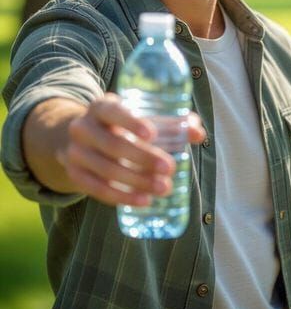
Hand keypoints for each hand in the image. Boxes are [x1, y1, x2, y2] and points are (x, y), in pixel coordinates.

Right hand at [60, 93, 205, 206]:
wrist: (81, 141)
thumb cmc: (121, 128)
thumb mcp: (139, 119)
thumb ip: (171, 124)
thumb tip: (198, 132)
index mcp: (101, 108)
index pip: (112, 111)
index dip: (130, 122)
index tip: (151, 134)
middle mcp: (83, 128)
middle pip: (112, 145)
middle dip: (143, 158)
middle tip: (170, 168)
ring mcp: (75, 153)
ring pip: (107, 170)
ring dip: (137, 181)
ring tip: (164, 188)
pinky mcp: (75, 175)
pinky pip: (98, 189)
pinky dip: (122, 197)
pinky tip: (144, 200)